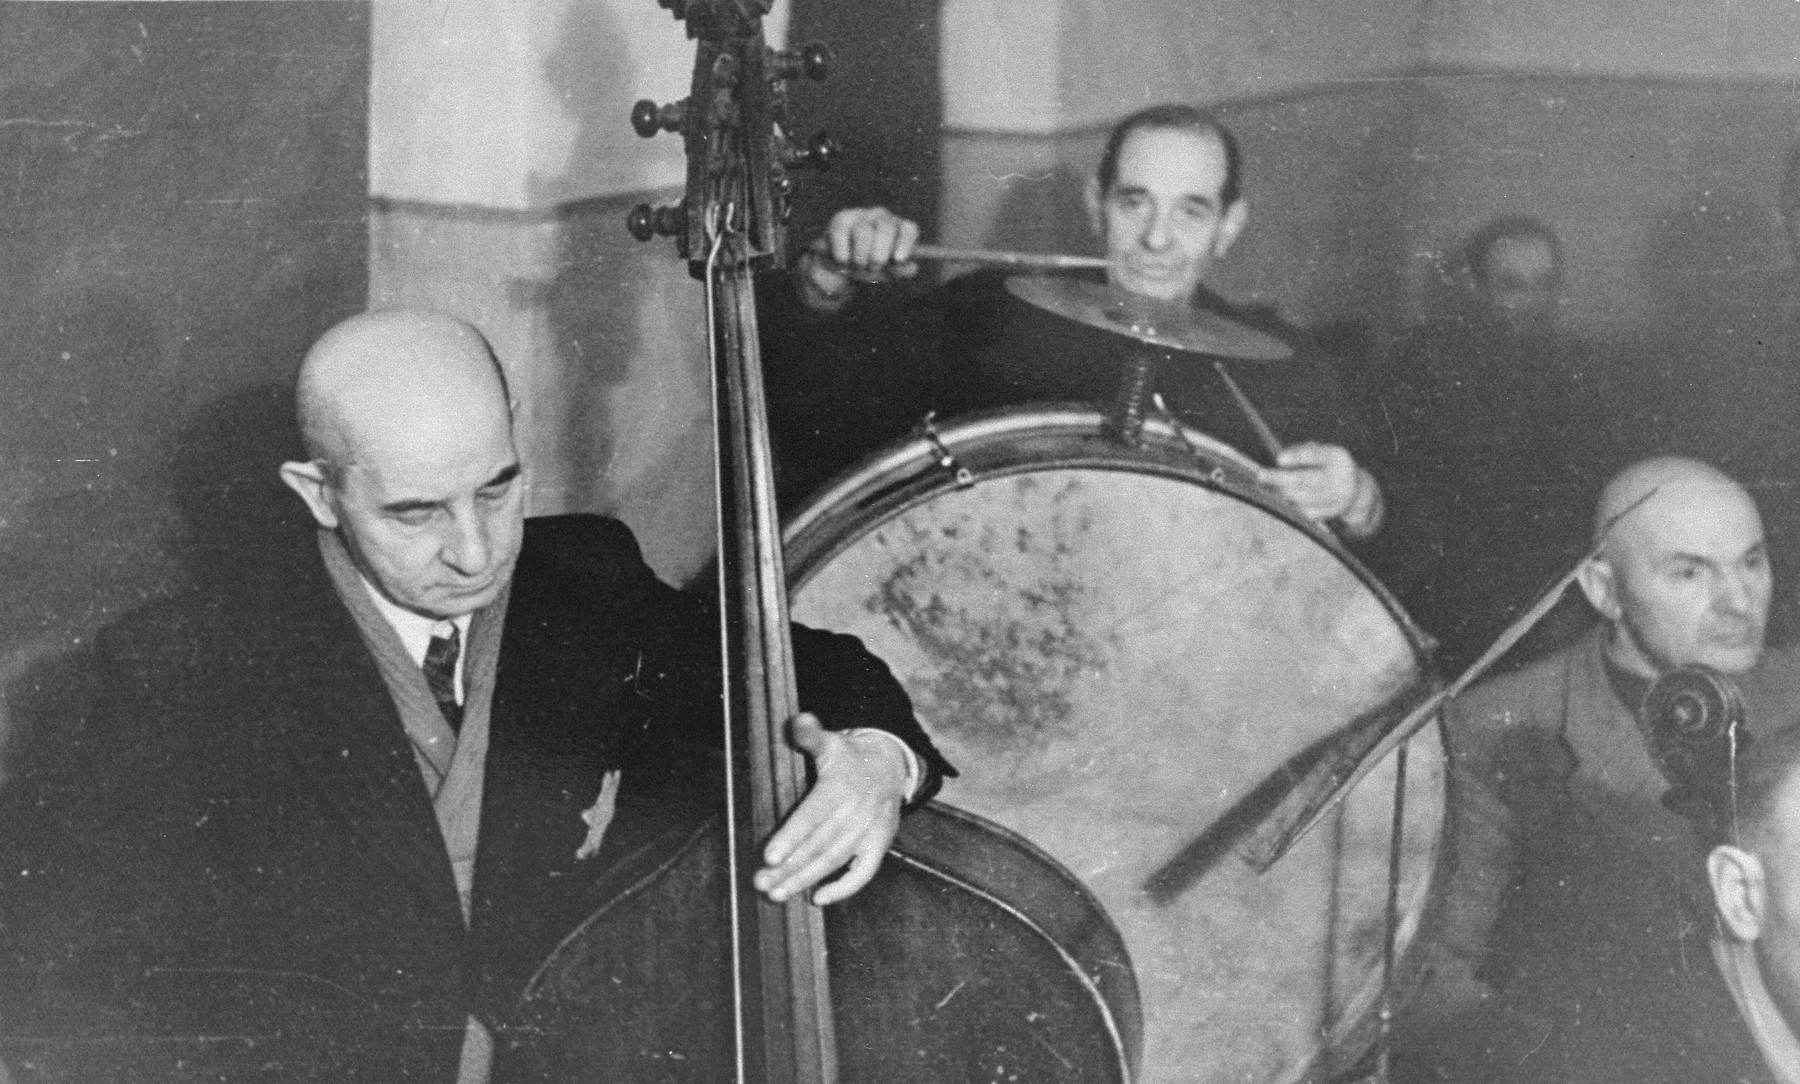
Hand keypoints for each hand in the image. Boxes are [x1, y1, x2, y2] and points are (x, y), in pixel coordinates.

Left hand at [755, 712, 909, 904]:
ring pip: (834, 861)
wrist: (890, 766)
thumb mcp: (830, 742)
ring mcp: (869, 831)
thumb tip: (797, 720)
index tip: (769, 855)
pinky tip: (819, 898)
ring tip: (777, 894)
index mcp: (839, 787)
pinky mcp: (879, 845)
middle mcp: (855, 812)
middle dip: (789, 867)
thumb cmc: (848, 757)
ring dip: (805, 880)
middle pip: (818, 845)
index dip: (791, 837)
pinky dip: (844, 887)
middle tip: (761, 883)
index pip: (812, 816)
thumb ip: (810, 735)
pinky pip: (864, 872)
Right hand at [795, 207, 919, 311]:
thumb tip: (913, 268)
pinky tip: (844, 262)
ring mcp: (862, 216)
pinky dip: (843, 251)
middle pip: (886, 228)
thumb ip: (899, 271)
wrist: (842, 268)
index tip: (898, 259)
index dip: (905, 243)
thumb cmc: (869, 268)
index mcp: (899, 228)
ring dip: (861, 254)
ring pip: (863, 231)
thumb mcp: (885, 273)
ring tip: (859, 266)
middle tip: (874, 267)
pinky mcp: (842, 219)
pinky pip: (842, 232)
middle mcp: (882, 217)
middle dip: (880, 253)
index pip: (908, 229)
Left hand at [1258, 443, 1382, 536]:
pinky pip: (1306, 511)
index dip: (1297, 457)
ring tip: (1273, 487)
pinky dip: (1294, 506)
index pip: (1315, 455)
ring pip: (1302, 497)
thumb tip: (1280, 460)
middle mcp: (1340, 477)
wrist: (1356, 490)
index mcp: (1337, 457)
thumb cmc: (1328, 466)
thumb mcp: (1321, 452)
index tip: (1279, 459)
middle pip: (1304, 479)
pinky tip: (1287, 500)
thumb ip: (1302, 451)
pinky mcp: (1332, 513)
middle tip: (1260, 476)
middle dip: (1279, 478)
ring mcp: (1337, 498)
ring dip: (1283, 493)